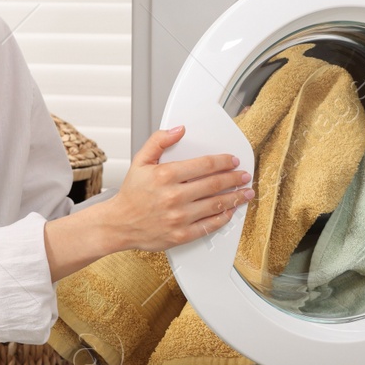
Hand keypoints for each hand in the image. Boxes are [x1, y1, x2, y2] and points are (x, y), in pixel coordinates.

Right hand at [105, 125, 253, 250]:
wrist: (119, 224)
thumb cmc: (132, 194)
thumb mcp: (140, 161)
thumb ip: (159, 141)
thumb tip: (179, 129)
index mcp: (165, 175)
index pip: (205, 165)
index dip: (223, 161)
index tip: (232, 161)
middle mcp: (174, 196)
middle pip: (214, 184)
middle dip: (234, 179)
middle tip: (244, 176)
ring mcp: (179, 217)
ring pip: (216, 205)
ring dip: (235, 198)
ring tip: (245, 193)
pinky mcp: (181, 235)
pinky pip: (209, 226)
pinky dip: (223, 218)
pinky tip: (230, 211)